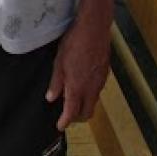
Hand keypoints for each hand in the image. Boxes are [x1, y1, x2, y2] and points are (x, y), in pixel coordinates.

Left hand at [46, 15, 110, 129]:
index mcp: (77, 87)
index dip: (65, 121)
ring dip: (84, 104)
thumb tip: (51, 98)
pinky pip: (97, 90)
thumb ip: (56, 83)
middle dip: (77, 117)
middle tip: (67, 114)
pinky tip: (82, 83)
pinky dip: (89, 93)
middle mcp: (91, 88)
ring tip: (72, 97)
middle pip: (87, 112)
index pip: (72, 112)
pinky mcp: (105, 73)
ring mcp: (100, 81)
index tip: (60, 126)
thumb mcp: (59, 63)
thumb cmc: (74, 44)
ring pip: (93, 101)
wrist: (94, 29)